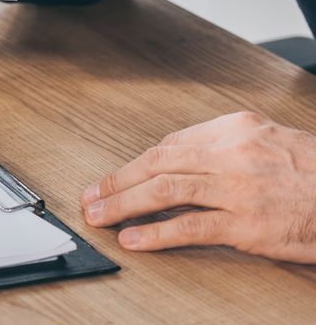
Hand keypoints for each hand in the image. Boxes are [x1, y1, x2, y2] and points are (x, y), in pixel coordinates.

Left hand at [81, 111, 315, 262]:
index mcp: (237, 127)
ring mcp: (239, 188)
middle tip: (91, 196)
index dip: (136, 164)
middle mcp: (233, 152)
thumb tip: (183, 163)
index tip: (116, 178)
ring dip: (123, 205)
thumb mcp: (274, 142)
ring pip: (164, 190)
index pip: (170, 143)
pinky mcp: (248, 224)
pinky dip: (155, 234)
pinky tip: (134, 239)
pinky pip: (190, 226)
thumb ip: (230, 148)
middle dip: (118, 181)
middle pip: (158, 162)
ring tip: (99, 217)